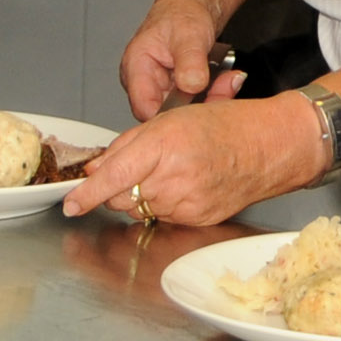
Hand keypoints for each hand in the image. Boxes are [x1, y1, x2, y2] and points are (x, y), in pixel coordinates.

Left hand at [62, 94, 327, 227]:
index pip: (113, 177)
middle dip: (120, 186)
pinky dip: (165, 204)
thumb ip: (128, 145)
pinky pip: (164, 217)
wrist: (271, 146)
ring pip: (142, 209)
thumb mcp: (170, 120)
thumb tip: (97, 169)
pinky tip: (186, 185)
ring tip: (172, 172)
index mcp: (164, 146)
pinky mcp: (198, 219)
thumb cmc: (226, 125)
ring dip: (144, 195)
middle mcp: (174, 179)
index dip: (86, 194)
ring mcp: (187, 204)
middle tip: (143, 166)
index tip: (70, 205)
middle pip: (122, 197)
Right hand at [120, 0, 241, 121]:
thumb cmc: (182, 13)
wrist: (195, 7)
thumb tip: (191, 86)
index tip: (197, 108)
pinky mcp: (180, 92)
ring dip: (210, 99)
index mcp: (136, 70)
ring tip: (227, 81)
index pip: (144, 109)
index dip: (169, 115)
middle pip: (167, 114)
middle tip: (224, 88)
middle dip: (199, 105)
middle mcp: (146, 83)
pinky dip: (214, 95)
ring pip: (185, 111)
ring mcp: (163, 89)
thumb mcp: (188, 34)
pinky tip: (226, 81)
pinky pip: (197, 103)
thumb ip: (189, 61)